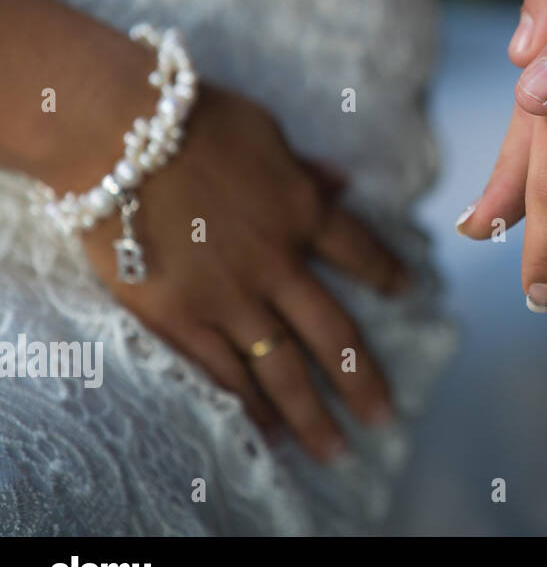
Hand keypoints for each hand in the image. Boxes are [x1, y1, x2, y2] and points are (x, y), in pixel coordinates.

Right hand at [72, 85, 407, 460]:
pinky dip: (248, 405)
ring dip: (313, 414)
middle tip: (386, 416)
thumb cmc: (190, 117)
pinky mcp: (180, 316)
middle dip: (363, 379)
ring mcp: (230, 295)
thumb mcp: (265, 131)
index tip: (407, 291)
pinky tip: (267, 432)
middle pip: (333, 333)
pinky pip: (222, 371)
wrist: (119, 134)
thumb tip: (342, 180)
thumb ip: (304, 168)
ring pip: (282, 368)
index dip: (386, 272)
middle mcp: (278, 262)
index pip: (359, 251)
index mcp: (303, 210)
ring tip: (335, 449)